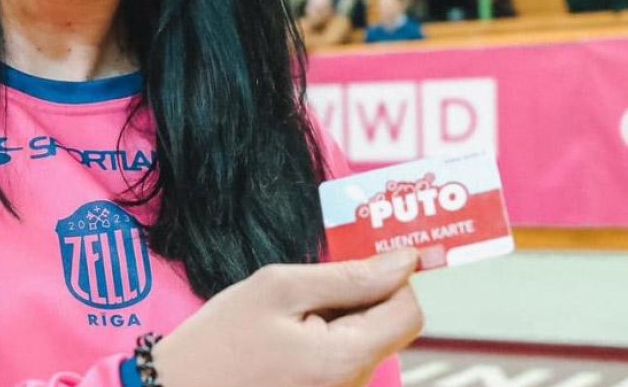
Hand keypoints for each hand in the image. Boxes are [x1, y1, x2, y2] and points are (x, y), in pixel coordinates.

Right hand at [152, 249, 422, 386]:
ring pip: (364, 345)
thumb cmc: (218, 342)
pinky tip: (284, 342)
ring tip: (286, 321)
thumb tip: (405, 263)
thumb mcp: (278, 289)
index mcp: (346, 360)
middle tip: (307, 290)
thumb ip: (347, 277)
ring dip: (338, 321)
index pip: (410, 312)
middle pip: (388, 330)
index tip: (358, 263)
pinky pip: (341, 363)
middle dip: (359, 301)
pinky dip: (323, 343)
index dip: (392, 281)